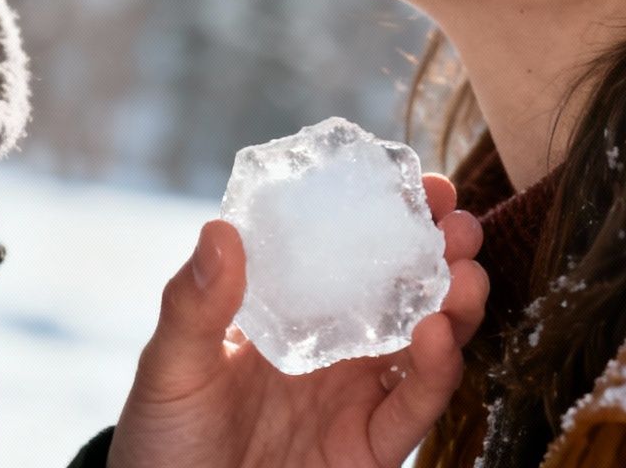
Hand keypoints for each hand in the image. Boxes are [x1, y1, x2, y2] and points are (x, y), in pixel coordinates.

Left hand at [107, 175, 488, 467]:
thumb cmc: (161, 444)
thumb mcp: (169, 370)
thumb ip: (193, 308)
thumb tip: (219, 229)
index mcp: (295, 312)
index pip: (355, 249)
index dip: (397, 214)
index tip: (423, 184)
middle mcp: (338, 346)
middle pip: (410, 287)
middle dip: (446, 251)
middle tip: (460, 226)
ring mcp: (360, 394)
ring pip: (432, 339)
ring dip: (459, 302)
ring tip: (464, 276)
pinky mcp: (374, 444)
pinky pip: (417, 404)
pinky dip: (439, 369)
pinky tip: (436, 336)